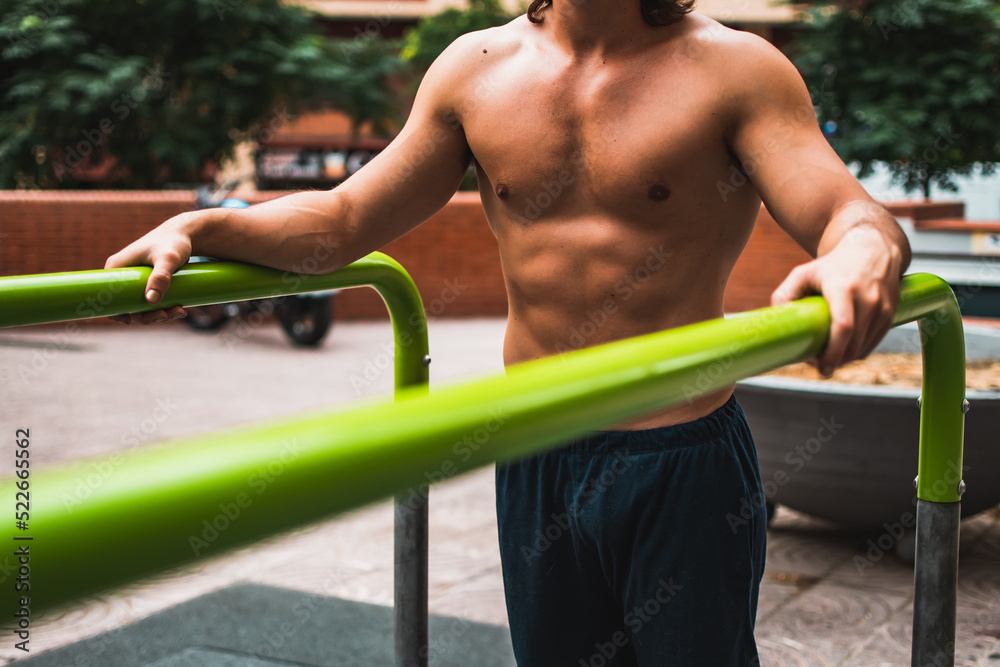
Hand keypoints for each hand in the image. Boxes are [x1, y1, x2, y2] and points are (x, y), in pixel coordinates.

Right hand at [104, 213, 196, 323]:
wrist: (185, 235)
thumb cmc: (173, 243)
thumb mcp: (167, 259)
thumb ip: (161, 277)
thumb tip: (150, 301)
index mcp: (116, 268)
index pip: (106, 296)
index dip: (115, 312)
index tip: (130, 321)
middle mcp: (123, 275)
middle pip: (128, 305)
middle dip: (147, 315)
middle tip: (168, 315)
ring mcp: (136, 280)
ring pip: (142, 306)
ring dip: (159, 314)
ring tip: (179, 311)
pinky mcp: (149, 283)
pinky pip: (152, 302)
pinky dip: (164, 309)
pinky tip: (180, 309)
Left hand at [771, 226, 902, 376]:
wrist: (873, 249)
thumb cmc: (832, 265)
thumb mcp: (803, 273)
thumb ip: (784, 294)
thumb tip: (777, 321)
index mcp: (844, 288)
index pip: (844, 326)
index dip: (831, 351)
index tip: (818, 365)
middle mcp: (868, 298)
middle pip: (853, 343)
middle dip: (834, 360)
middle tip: (817, 366)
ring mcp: (883, 307)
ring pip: (863, 347)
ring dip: (844, 359)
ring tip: (828, 359)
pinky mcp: (891, 314)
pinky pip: (872, 343)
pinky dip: (857, 352)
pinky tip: (843, 352)